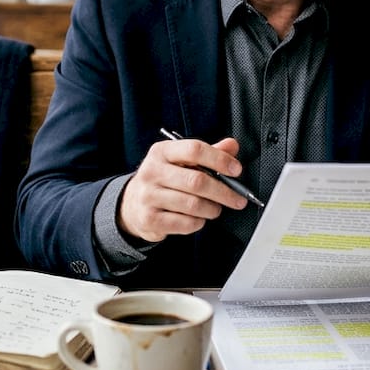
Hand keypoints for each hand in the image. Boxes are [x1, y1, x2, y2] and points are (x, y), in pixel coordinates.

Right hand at [118, 137, 248, 241]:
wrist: (132, 204)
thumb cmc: (163, 180)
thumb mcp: (181, 161)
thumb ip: (208, 153)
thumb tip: (232, 146)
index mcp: (162, 152)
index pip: (194, 150)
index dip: (219, 159)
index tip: (236, 170)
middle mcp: (152, 171)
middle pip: (197, 181)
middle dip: (224, 192)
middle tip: (237, 199)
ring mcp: (148, 196)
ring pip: (193, 205)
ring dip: (212, 209)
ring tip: (215, 209)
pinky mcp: (149, 219)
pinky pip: (185, 223)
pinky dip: (199, 223)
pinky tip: (198, 218)